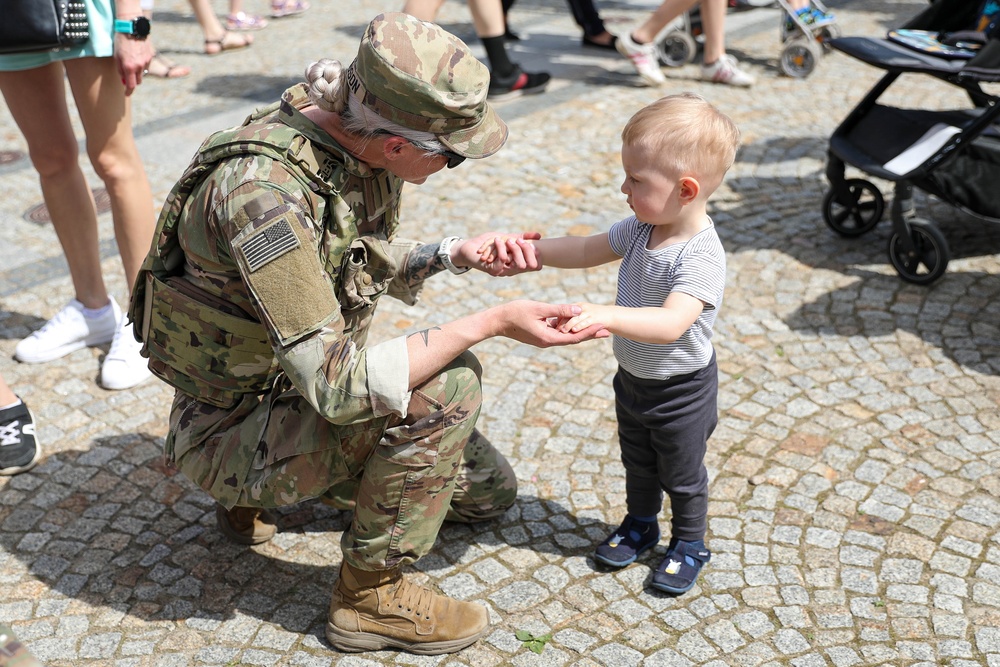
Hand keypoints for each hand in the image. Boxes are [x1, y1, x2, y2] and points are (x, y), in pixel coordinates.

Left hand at [115, 35, 152, 95]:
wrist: (132, 27)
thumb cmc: (121, 41)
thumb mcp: (116, 56)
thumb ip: (120, 70)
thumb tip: (124, 80)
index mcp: (129, 67)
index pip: (131, 85)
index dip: (129, 91)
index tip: (127, 94)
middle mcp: (139, 66)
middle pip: (138, 81)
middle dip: (133, 80)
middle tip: (128, 75)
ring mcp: (146, 61)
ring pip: (143, 72)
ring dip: (138, 70)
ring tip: (132, 59)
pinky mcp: (151, 56)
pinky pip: (146, 64)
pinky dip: (142, 63)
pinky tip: (137, 54)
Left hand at [460, 231, 541, 276]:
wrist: (469, 248)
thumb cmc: (489, 244)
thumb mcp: (508, 238)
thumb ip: (522, 237)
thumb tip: (539, 236)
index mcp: (517, 264)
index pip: (535, 265)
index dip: (537, 255)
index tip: (534, 244)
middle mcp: (511, 270)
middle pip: (528, 265)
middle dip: (526, 250)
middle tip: (518, 240)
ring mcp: (502, 272)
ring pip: (516, 263)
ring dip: (513, 248)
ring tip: (506, 239)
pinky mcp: (492, 270)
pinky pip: (502, 260)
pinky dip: (501, 249)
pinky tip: (497, 240)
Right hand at [494, 300, 608, 347]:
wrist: (498, 321)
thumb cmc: (516, 312)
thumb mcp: (539, 308)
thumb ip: (559, 309)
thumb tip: (579, 309)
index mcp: (548, 338)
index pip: (574, 337)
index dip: (590, 332)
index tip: (603, 328)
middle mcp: (547, 341)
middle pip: (573, 339)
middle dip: (589, 334)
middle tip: (606, 330)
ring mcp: (543, 339)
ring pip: (565, 336)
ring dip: (579, 331)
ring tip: (594, 326)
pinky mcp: (540, 335)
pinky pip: (557, 332)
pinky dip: (567, 328)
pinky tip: (574, 322)